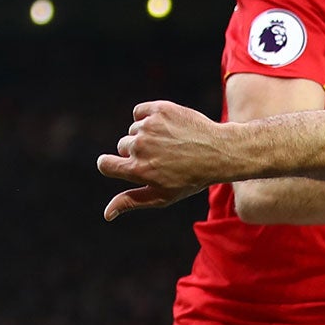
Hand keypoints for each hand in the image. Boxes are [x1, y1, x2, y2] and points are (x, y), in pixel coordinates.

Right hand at [98, 101, 228, 219]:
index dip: (109, 164)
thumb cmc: (191, 179)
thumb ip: (131, 202)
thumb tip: (106, 214)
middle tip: (163, 157)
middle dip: (137, 151)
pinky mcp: (159, 109)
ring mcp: (149, 126)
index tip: (120, 163)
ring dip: (147, 135)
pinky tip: (166, 128)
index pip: (104, 164)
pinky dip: (149, 117)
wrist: (219, 152)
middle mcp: (140, 147)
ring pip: (134, 130)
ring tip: (170, 144)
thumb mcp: (162, 196)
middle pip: (122, 146)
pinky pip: (140, 112)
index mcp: (138, 170)